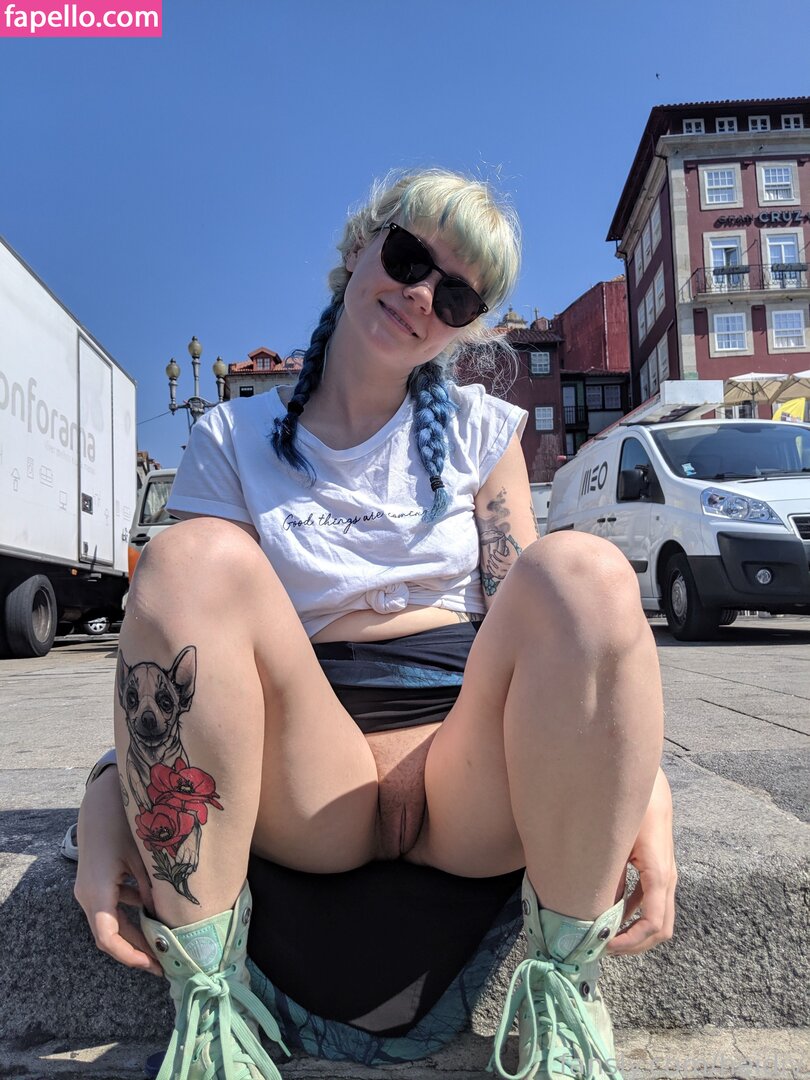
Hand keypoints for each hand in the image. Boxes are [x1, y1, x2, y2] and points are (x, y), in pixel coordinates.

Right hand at [74, 766, 162, 975]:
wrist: (100, 801)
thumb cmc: (121, 823)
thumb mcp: (142, 856)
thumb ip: (151, 887)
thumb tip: (164, 914)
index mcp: (97, 891)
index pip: (107, 937)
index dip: (130, 955)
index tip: (153, 965)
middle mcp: (88, 896)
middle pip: (110, 935)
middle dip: (136, 951)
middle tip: (165, 964)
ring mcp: (89, 890)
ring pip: (111, 923)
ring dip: (135, 935)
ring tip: (164, 946)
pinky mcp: (96, 883)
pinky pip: (112, 908)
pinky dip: (132, 916)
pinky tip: (155, 918)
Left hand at [607, 767, 676, 955]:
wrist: (647, 779)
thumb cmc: (632, 803)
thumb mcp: (616, 837)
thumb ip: (608, 870)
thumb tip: (592, 905)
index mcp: (658, 872)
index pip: (653, 923)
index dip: (629, 942)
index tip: (601, 945)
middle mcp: (666, 877)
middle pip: (660, 929)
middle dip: (632, 945)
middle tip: (598, 947)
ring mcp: (664, 873)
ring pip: (657, 918)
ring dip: (632, 932)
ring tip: (600, 934)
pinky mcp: (657, 867)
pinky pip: (649, 901)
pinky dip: (632, 914)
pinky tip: (608, 912)